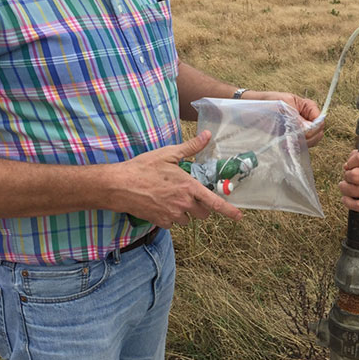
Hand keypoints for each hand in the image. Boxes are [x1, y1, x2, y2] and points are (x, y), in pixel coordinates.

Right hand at [114, 131, 242, 227]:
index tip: (239, 216)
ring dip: (185, 212)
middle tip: (190, 195)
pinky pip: (173, 223)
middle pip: (203, 214)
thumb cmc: (143, 167)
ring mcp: (172, 214)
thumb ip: (191, 147)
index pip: (214, 203)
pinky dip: (171, 217)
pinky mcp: (161, 222)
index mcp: (188, 186)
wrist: (119, 185)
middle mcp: (183, 203)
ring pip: (188, 219)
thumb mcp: (168, 153)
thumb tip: (207, 135)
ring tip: (172, 198)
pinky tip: (161, 205)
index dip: (229, 211)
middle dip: (201, 206)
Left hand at [244, 91, 323, 147]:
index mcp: (307, 107)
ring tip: (286, 141)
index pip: (319, 121)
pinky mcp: (292, 138)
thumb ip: (296, 118)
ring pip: (310, 142)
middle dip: (308, 138)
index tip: (303, 131)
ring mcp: (300, 129)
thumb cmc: (267, 102)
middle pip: (317, 133)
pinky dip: (293, 148)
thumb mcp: (283, 105)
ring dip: (300, 144)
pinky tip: (284, 146)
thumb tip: (307, 130)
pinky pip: (299, 146)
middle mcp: (306, 119)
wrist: (251, 109)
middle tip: (293, 138)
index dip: (314, 128)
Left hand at [338, 147, 358, 216]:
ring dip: (345, 188)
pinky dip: (348, 202)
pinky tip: (347, 198)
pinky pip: (358, 205)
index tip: (349, 166)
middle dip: (347, 176)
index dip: (350, 163)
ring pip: (354, 190)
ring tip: (345, 187)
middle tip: (348, 177)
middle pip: (354, 175)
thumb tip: (347, 164)